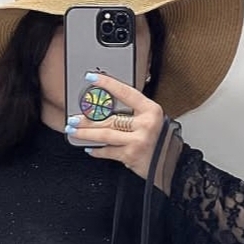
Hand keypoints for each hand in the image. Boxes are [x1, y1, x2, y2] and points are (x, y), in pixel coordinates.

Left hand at [66, 71, 172, 185]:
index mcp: (150, 110)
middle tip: (73, 117)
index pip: (125, 92)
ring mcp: (137, 140)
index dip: (107, 84)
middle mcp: (145, 124)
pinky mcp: (131, 155)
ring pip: (106, 134)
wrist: (171, 165)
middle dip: (87, 118)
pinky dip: (98, 151)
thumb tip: (107, 106)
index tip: (92, 78)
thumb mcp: (152, 119)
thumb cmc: (160, 141)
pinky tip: (89, 148)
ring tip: (73, 131)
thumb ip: (134, 111)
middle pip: (110, 117)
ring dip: (86, 133)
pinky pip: (109, 151)